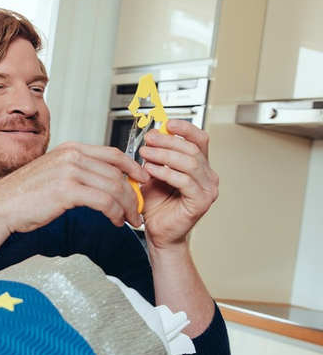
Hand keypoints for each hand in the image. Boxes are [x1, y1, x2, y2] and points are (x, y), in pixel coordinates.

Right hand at [0, 141, 150, 233]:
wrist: (0, 207)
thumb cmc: (23, 197)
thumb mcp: (52, 175)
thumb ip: (76, 173)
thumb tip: (99, 182)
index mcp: (69, 149)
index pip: (112, 154)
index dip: (133, 167)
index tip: (143, 179)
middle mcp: (71, 155)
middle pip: (117, 173)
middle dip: (133, 194)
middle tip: (138, 210)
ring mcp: (70, 171)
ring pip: (115, 187)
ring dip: (128, 207)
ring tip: (130, 221)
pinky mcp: (68, 189)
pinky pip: (105, 201)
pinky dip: (116, 213)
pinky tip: (115, 222)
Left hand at [137, 119, 218, 248]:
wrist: (158, 232)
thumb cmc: (157, 205)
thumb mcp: (153, 174)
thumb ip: (155, 156)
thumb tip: (152, 135)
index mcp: (199, 166)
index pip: (199, 140)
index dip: (185, 129)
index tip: (167, 123)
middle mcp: (208, 176)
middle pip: (192, 149)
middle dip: (168, 141)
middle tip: (148, 139)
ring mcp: (208, 189)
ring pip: (190, 163)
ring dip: (165, 155)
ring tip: (146, 154)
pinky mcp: (201, 201)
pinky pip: (185, 181)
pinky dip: (166, 172)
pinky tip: (151, 170)